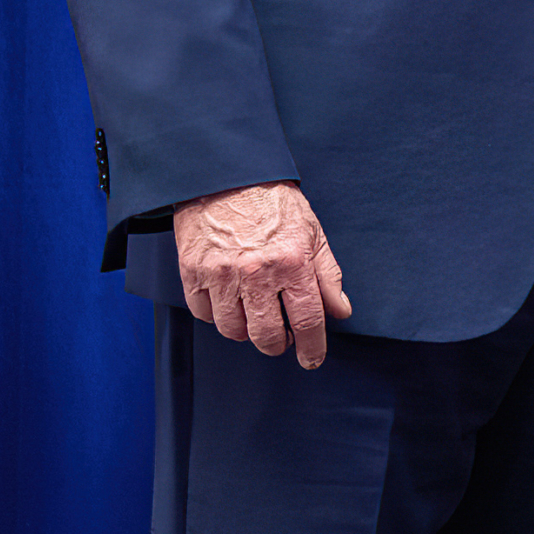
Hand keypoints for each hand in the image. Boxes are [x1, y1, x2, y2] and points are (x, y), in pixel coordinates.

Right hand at [173, 180, 352, 366]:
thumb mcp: (312, 232)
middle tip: (281, 338)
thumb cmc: (273, 202)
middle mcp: (257, 271)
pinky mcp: (193, 272)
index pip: (306, 320)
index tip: (312, 358)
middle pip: (266, 336)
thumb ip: (327, 275)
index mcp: (292, 260)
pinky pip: (205, 314)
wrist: (228, 175)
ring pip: (233, 330)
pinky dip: (218, 314)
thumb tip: (340, 311)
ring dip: (246, 330)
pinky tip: (229, 300)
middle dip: (277, 344)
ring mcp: (222, 274)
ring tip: (255, 313)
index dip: (312, 346)